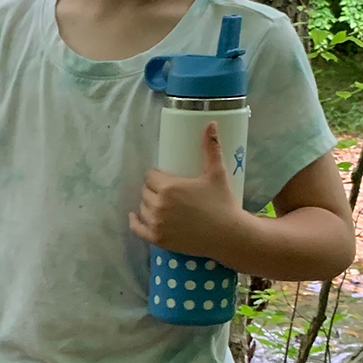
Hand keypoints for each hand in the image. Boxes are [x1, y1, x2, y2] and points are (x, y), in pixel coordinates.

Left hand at [129, 122, 242, 255]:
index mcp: (168, 187)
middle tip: (164, 190)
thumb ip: (211, 148)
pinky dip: (134, 222)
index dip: (156, 175)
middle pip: (145, 192)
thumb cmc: (223, 203)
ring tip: (159, 202)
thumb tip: (211, 123)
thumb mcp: (217, 173)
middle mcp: (158, 205)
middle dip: (153, 189)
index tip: (163, 176)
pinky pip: (137, 229)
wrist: (228, 235)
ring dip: (147, 204)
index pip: (150, 176)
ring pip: (142, 208)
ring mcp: (156, 223)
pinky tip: (134, 216)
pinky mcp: (157, 239)